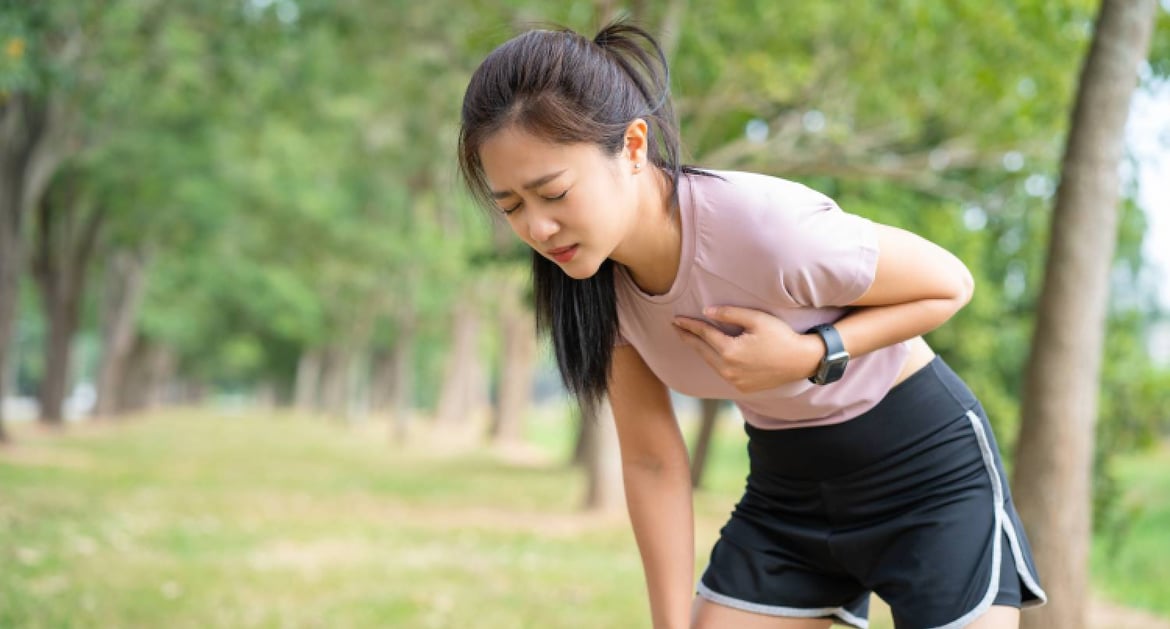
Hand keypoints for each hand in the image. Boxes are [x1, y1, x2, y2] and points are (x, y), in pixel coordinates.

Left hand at [672, 306, 822, 392]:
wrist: (802, 361)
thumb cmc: (781, 336)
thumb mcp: (756, 319)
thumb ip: (729, 314)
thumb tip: (706, 312)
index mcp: (730, 351)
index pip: (703, 334)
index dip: (689, 325)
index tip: (676, 319)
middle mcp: (728, 369)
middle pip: (701, 350)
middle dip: (688, 338)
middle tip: (675, 328)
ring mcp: (735, 381)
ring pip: (711, 363)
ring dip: (700, 350)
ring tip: (690, 339)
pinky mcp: (742, 388)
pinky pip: (722, 373)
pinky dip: (715, 362)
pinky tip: (711, 354)